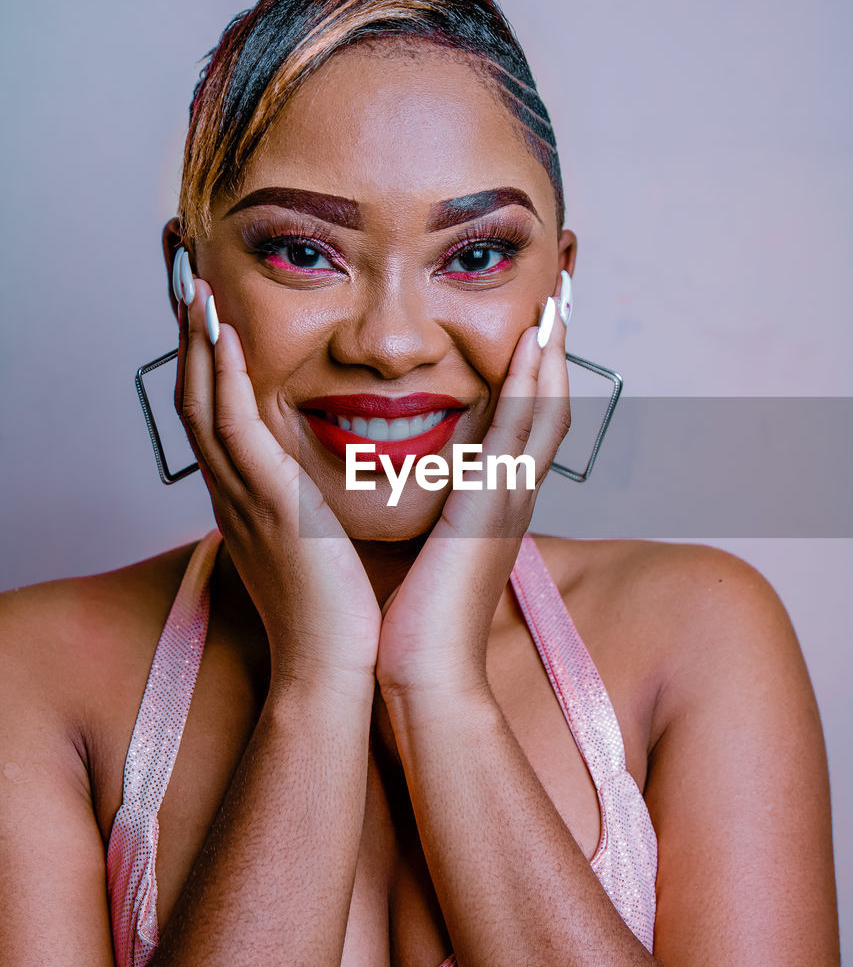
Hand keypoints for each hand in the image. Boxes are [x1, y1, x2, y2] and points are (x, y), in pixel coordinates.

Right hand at [176, 273, 380, 702]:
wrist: (334, 665)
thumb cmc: (335, 610)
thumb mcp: (315, 543)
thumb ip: (310, 504)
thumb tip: (323, 480)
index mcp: (247, 498)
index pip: (215, 415)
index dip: (205, 362)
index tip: (210, 314)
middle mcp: (232, 492)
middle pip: (193, 398)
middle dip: (188, 338)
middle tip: (186, 281)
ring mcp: (243, 497)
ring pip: (201, 404)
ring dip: (195, 343)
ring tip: (195, 287)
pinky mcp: (267, 504)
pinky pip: (232, 429)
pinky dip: (222, 379)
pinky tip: (224, 335)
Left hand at [375, 297, 569, 700]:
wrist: (425, 674)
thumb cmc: (415, 623)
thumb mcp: (423, 555)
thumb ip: (422, 517)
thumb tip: (403, 491)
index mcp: (493, 505)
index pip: (521, 424)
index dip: (531, 374)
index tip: (529, 326)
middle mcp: (513, 496)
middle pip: (548, 405)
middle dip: (554, 349)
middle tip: (560, 292)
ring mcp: (512, 500)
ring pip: (546, 409)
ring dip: (553, 352)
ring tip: (557, 297)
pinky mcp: (498, 506)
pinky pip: (523, 432)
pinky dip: (532, 384)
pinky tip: (533, 342)